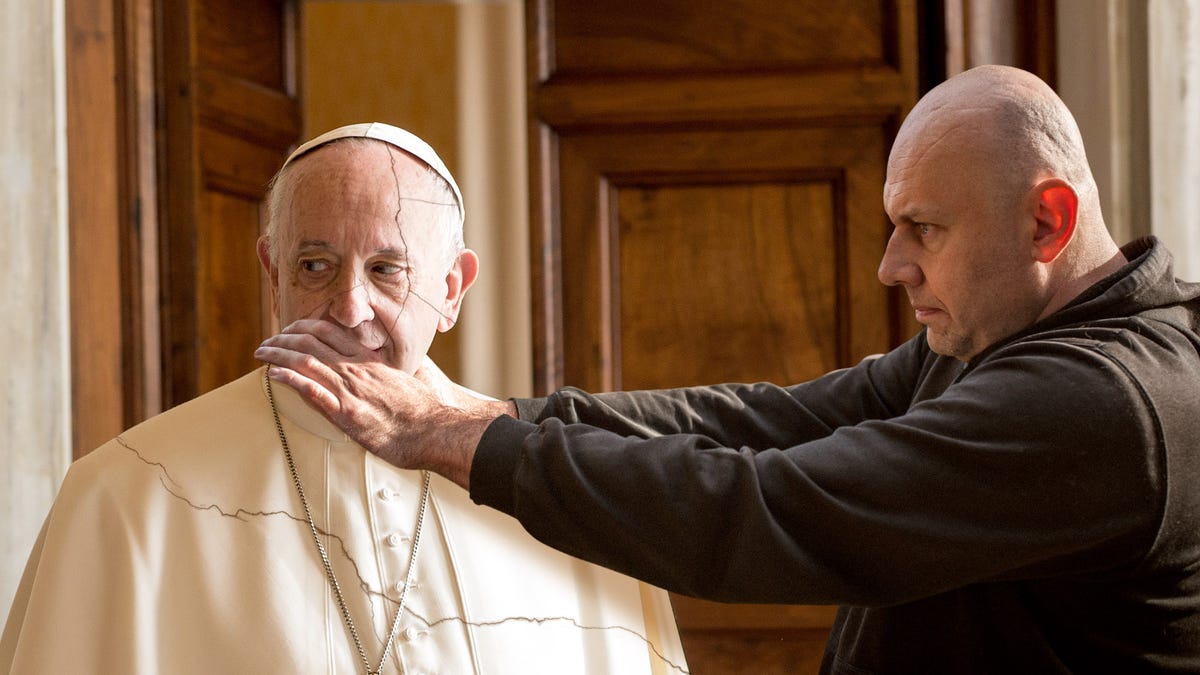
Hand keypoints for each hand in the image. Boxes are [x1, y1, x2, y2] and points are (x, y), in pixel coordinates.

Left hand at [254, 320, 511, 487]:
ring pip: (307, 363)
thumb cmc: (429, 408)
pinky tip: (273, 374)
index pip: (332, 333)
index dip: (306, 327)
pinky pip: (313, 392)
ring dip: (279, 355)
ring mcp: (352, 391)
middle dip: (284, 339)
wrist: (438, 429)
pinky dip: (290, 380)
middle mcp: (357, 370)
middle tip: (266, 340)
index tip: (291, 328)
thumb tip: (395, 365)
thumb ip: (396, 370)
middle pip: (312, 344)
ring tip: (261, 352)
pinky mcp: (348, 414)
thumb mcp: (412, 379)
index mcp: (371, 361)